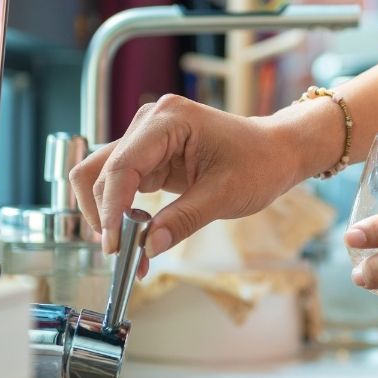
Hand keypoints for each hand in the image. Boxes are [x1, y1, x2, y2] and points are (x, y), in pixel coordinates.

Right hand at [70, 94, 339, 264]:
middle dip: (107, 216)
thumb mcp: (224, 195)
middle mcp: (150, 123)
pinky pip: (121, 187)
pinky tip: (138, 238)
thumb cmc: (258, 163)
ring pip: (103, 179)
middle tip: (123, 256)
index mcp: (169, 120)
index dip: (112, 208)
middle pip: (101, 171)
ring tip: (128, 251)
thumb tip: (146, 248)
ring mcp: (146, 139)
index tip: (114, 246)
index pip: (123, 166)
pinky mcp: (148, 158)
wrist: (276, 152)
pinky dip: (121, 214)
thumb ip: (182, 220)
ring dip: (108, 216)